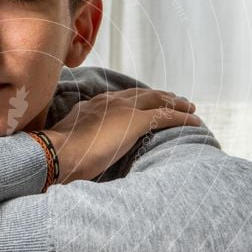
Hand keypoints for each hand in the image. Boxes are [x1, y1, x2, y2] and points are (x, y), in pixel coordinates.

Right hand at [43, 88, 200, 183]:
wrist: (56, 155)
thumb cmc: (56, 157)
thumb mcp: (66, 145)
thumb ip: (76, 143)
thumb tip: (77, 156)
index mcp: (90, 106)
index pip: (119, 98)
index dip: (137, 99)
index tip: (146, 102)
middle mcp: (107, 102)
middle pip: (141, 94)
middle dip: (160, 96)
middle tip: (176, 99)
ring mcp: (122, 110)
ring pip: (157, 100)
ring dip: (176, 103)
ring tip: (190, 107)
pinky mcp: (135, 121)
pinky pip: (166, 116)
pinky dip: (183, 118)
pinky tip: (196, 121)